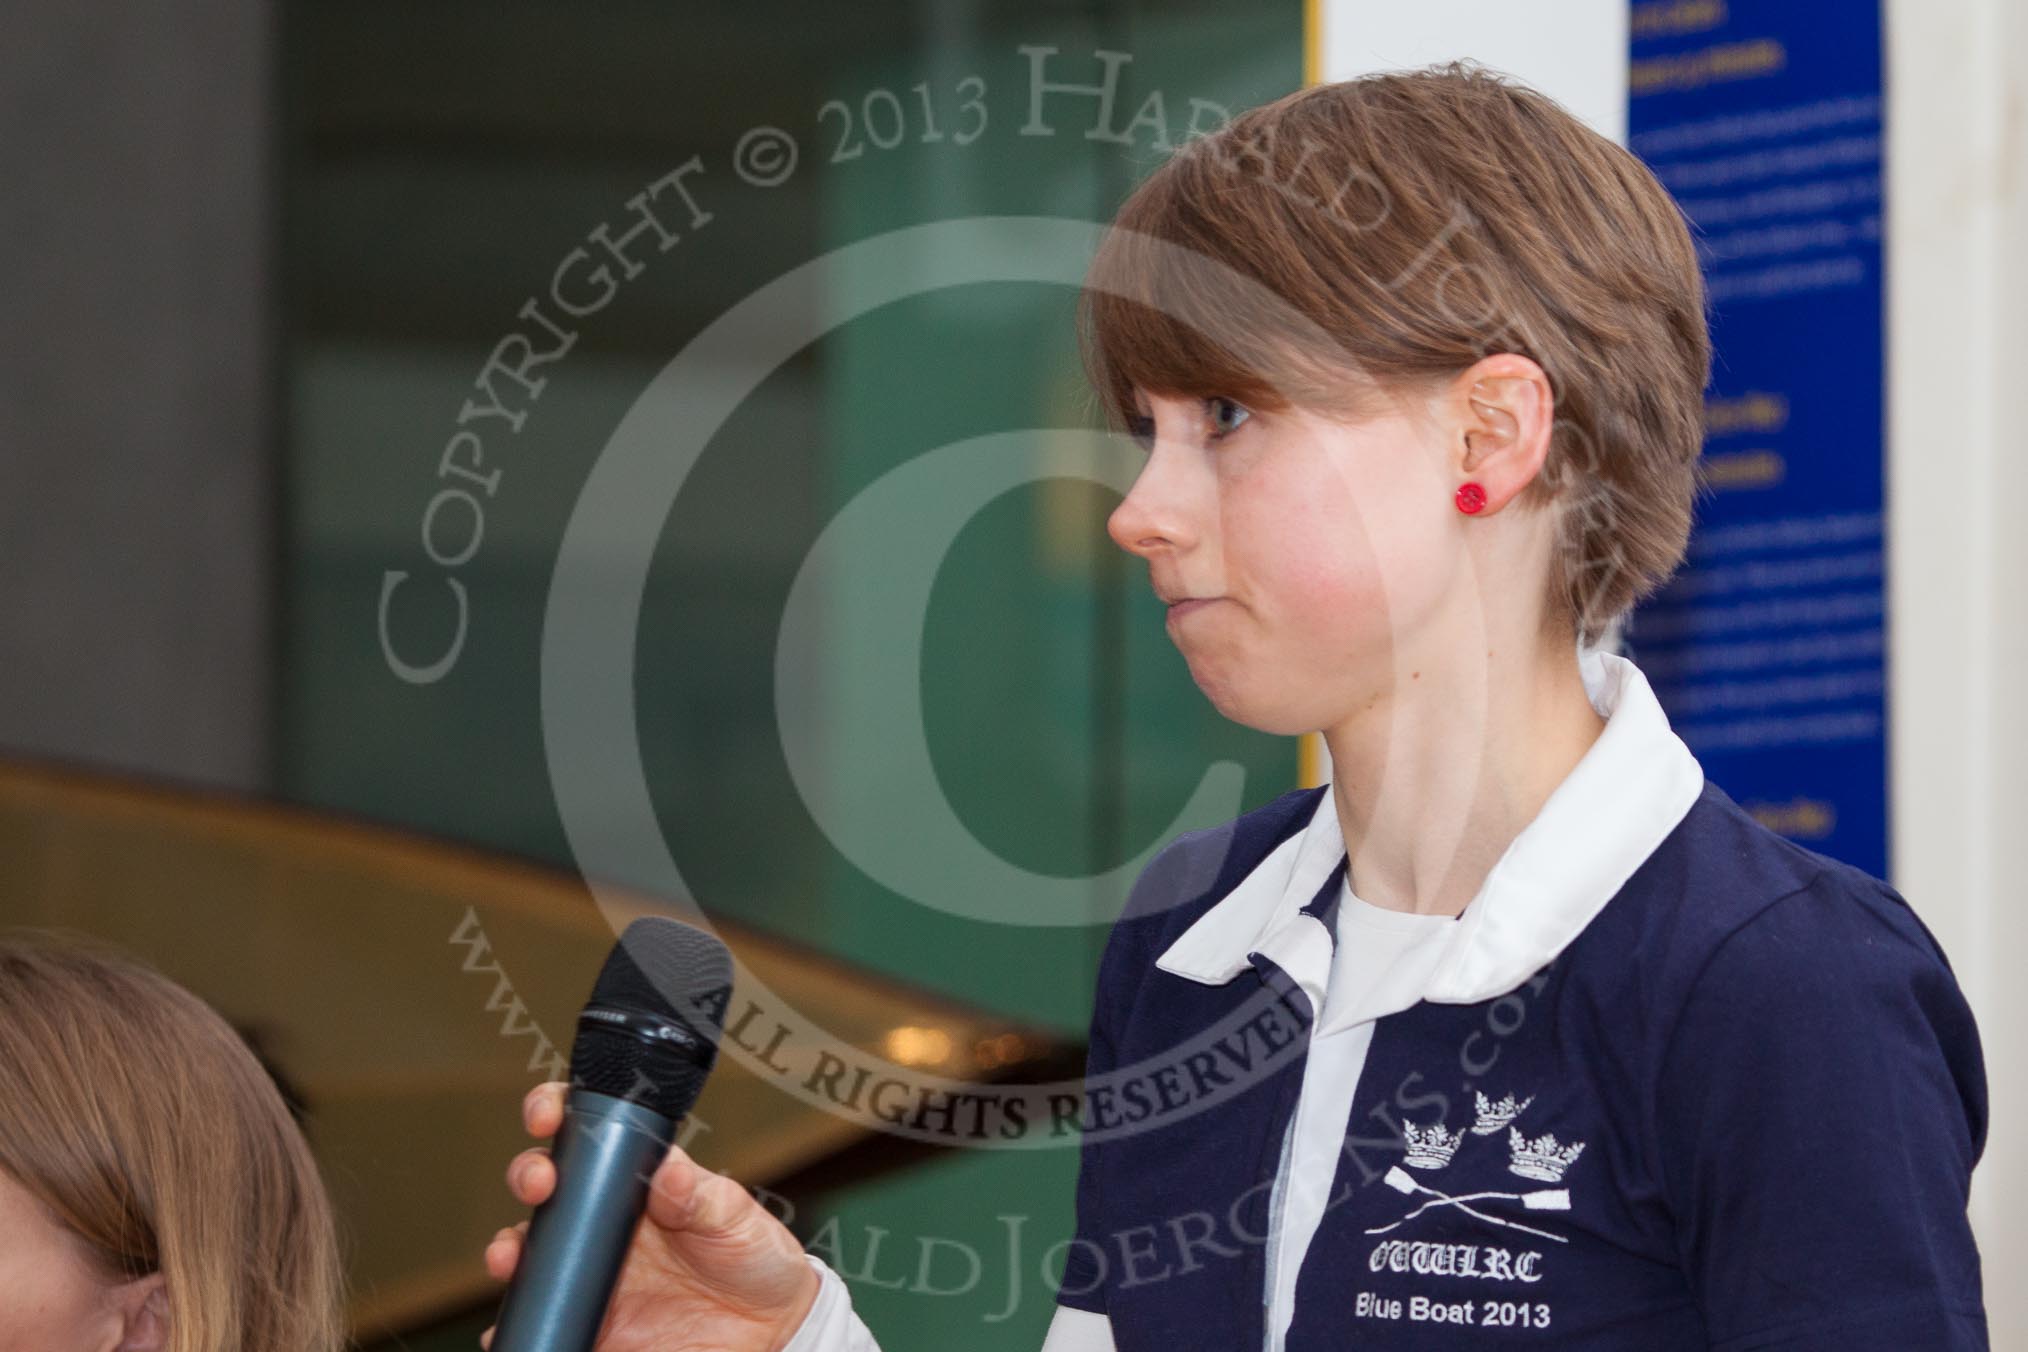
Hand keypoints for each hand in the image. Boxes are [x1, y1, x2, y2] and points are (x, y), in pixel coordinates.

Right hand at [482, 1083, 820, 1351]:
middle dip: (529, 1173)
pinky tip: (510, 1320)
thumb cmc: (754, 1260)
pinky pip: (538, 1318)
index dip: (558, 1113)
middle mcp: (604, 1221)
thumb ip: (701, 1194)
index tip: (547, 1113)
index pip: (587, 1133)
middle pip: (546, 1186)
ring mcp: (590, 1271)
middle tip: (540, 1181)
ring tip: (510, 1255)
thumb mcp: (736, 1217)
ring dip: (508, 1247)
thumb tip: (667, 1168)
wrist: (769, 1334)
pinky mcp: (588, 1323)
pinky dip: (518, 1319)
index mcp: (638, 1181)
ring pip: (528, 1250)